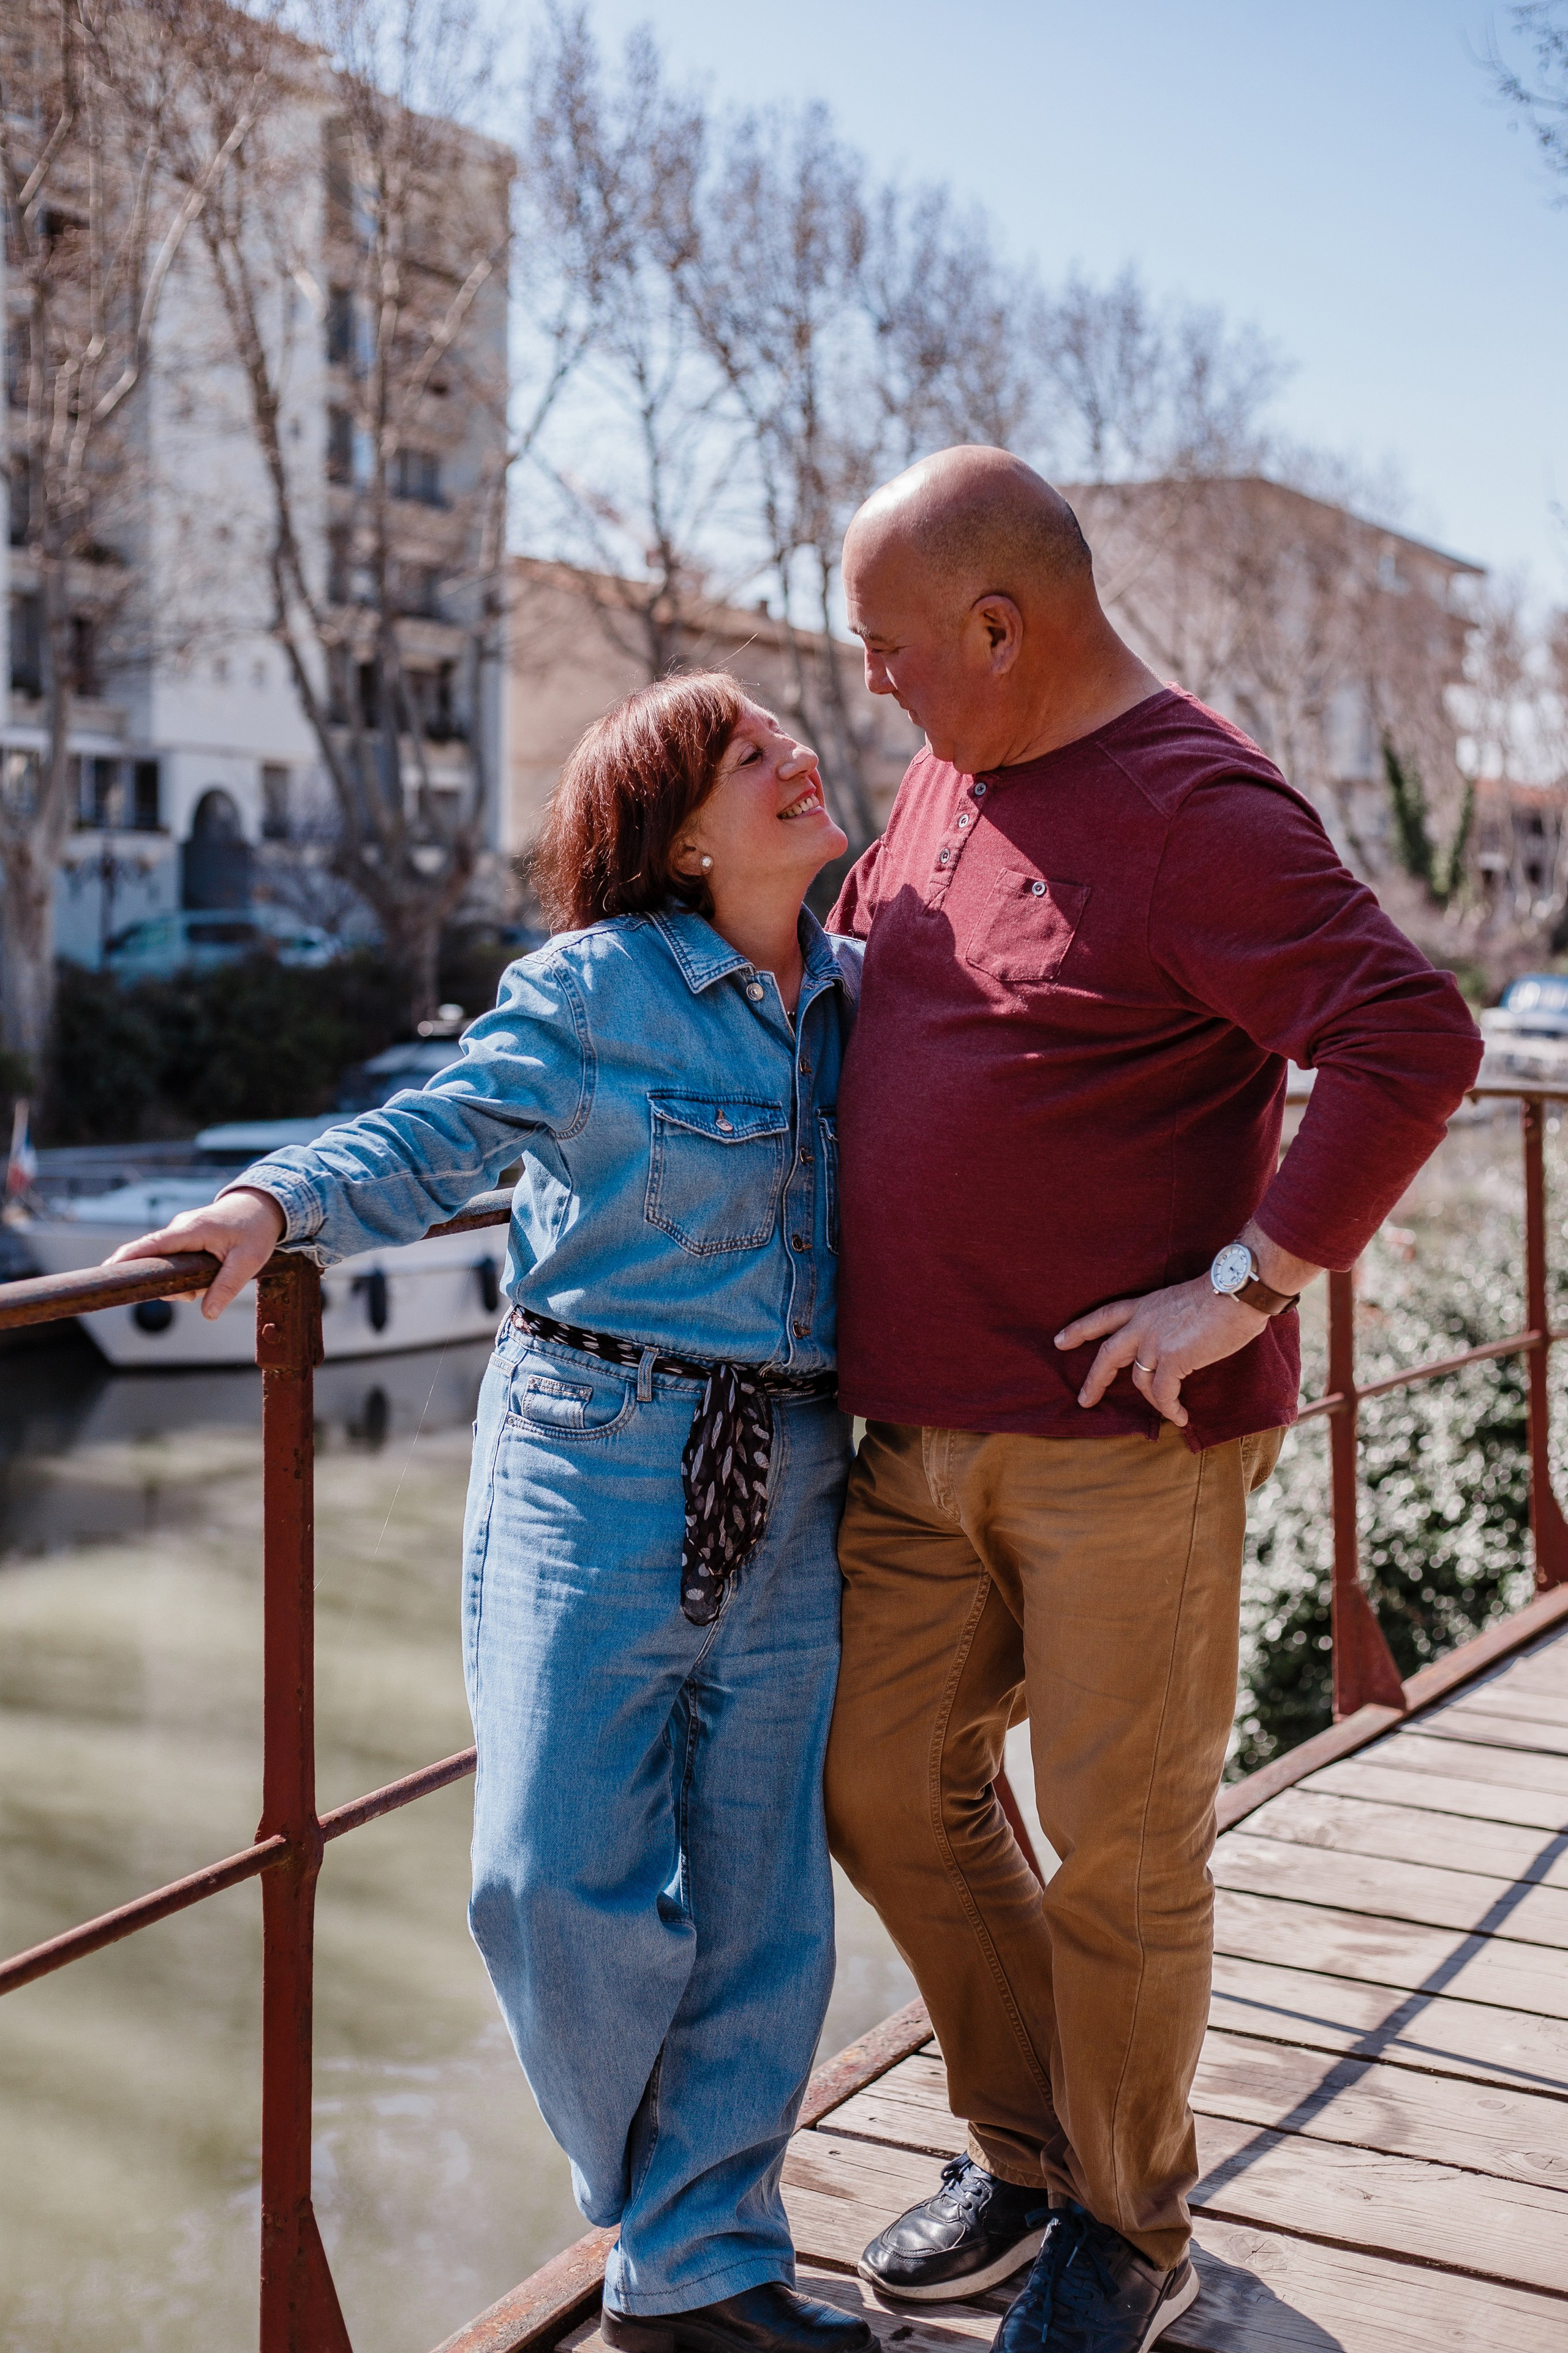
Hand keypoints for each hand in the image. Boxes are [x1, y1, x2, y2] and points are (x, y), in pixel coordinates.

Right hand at [106, 1186, 285, 1320]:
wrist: (263, 1207)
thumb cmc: (256, 1230)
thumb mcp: (248, 1261)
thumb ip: (227, 1286)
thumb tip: (208, 1315)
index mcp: (191, 1230)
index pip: (150, 1245)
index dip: (127, 1258)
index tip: (106, 1272)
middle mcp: (180, 1229)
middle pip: (154, 1261)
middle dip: (168, 1284)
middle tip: (194, 1294)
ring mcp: (181, 1232)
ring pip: (165, 1265)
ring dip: (181, 1282)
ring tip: (210, 1280)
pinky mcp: (184, 1238)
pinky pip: (173, 1260)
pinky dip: (184, 1274)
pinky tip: (205, 1276)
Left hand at [1055, 1276, 1266, 1429]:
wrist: (1238, 1290)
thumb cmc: (1223, 1293)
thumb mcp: (1182, 1302)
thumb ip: (1169, 1322)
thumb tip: (1174, 1346)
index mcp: (1145, 1305)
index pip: (1104, 1315)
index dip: (1080, 1329)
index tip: (1060, 1341)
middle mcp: (1143, 1323)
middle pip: (1108, 1354)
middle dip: (1095, 1379)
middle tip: (1085, 1400)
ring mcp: (1154, 1341)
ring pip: (1140, 1380)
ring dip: (1154, 1401)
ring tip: (1170, 1412)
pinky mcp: (1172, 1359)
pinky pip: (1163, 1395)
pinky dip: (1170, 1409)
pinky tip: (1180, 1417)